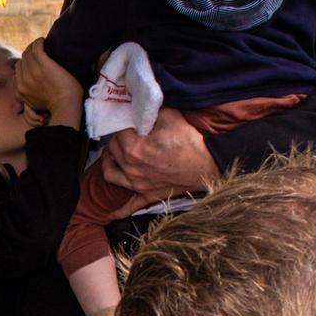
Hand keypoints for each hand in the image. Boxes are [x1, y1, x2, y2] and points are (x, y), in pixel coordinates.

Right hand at [15, 38, 82, 129]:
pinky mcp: (43, 65)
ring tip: (41, 44)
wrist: (66, 106)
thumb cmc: (55, 106)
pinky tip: (44, 40)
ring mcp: (33, 72)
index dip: (25, 63)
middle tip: (38, 50)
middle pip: (22, 60)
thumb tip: (28, 88)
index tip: (33, 60)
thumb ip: (27, 95)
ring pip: (28, 52)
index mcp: (20, 89)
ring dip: (34, 45)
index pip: (18, 69)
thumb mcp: (34, 104)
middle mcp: (24, 80)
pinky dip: (39, 42)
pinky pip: (36, 48)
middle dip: (29, 53)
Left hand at [100, 107, 217, 205]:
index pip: (117, 131)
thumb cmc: (189, 141)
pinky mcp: (146, 195)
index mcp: (133, 148)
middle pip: (112, 150)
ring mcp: (137, 184)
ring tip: (112, 155)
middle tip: (125, 133)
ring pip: (110, 173)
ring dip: (108, 162)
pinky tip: (111, 213)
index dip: (123, 122)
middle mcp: (130, 168)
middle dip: (116, 139)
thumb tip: (138, 102)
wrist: (207, 165)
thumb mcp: (169, 116)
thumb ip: (150, 109)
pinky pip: (129, 206)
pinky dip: (119, 209)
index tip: (129, 119)